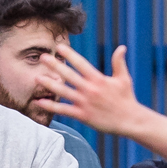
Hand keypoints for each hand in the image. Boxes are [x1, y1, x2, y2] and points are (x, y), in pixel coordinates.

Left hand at [34, 45, 148, 135]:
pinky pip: (63, 110)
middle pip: (68, 75)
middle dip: (54, 65)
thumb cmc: (126, 99)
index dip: (69, 54)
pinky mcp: (82, 115)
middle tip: (42, 57)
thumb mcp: (124, 78)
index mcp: (98, 79)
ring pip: (63, 92)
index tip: (59, 47)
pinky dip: (50, 106)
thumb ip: (119, 63)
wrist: (130, 120)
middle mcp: (89, 89)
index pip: (81, 63)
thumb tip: (121, 47)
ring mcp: (84, 103)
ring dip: (49, 84)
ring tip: (37, 77)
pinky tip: (39, 101)